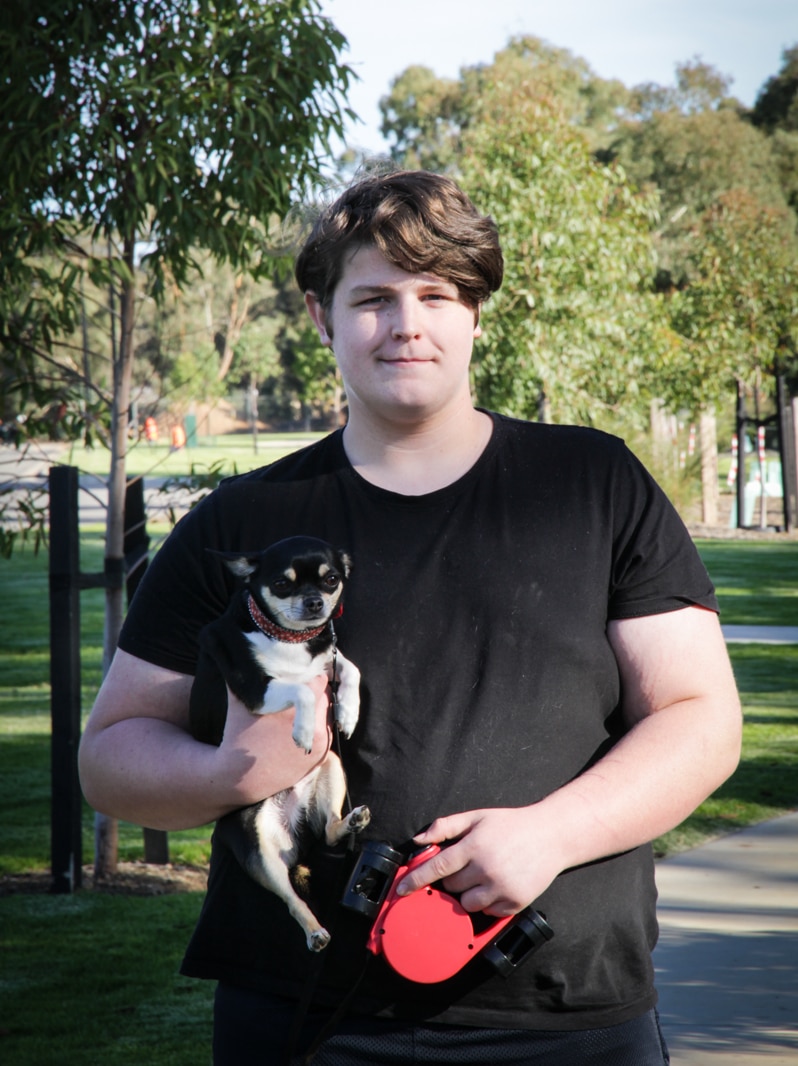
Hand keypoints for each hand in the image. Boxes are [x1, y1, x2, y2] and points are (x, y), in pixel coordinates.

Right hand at [216, 673, 332, 805]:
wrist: (241, 775)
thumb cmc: (239, 731)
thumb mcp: (242, 697)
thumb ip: (248, 672)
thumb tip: (239, 650)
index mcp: (301, 702)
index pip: (319, 680)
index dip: (307, 680)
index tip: (294, 684)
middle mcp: (318, 722)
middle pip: (326, 697)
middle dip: (314, 695)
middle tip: (292, 702)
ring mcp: (322, 741)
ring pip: (328, 714)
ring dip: (317, 712)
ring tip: (292, 717)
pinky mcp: (321, 756)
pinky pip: (327, 732)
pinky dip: (316, 728)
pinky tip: (294, 731)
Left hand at [395, 807, 562, 916]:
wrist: (551, 836)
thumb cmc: (511, 825)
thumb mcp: (477, 817)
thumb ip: (445, 826)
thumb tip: (419, 840)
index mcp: (474, 846)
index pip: (437, 867)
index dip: (416, 879)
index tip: (402, 889)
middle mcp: (487, 869)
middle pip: (451, 887)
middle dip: (452, 880)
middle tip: (465, 866)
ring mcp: (501, 888)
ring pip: (467, 904)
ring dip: (468, 894)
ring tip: (481, 876)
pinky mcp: (514, 903)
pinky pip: (488, 912)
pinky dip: (487, 902)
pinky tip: (496, 885)